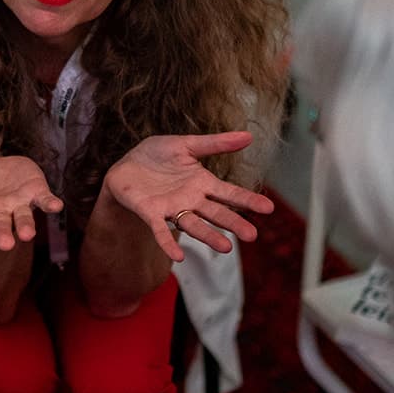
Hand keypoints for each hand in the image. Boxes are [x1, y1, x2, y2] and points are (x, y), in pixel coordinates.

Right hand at [0, 155, 62, 254]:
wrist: (6, 165)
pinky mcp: (37, 194)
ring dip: (26, 227)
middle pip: (0, 227)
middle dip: (2, 236)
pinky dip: (51, 204)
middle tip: (5, 245)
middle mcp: (0, 213)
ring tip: (27, 235)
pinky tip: (57, 207)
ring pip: (23, 220)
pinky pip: (45, 202)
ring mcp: (19, 205)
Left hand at [102, 133, 274, 261]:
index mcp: (202, 183)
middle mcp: (191, 200)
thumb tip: (249, 136)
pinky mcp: (150, 213)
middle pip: (216, 213)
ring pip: (193, 224)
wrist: (125, 165)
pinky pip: (161, 231)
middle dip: (233, 223)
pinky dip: (168, 243)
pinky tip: (178, 256)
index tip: (269, 208)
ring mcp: (172, 209)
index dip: (247, 200)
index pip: (229, 193)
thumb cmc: (156, 155)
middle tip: (252, 235)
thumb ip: (215, 144)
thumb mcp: (186, 144)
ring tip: (226, 249)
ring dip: (208, 236)